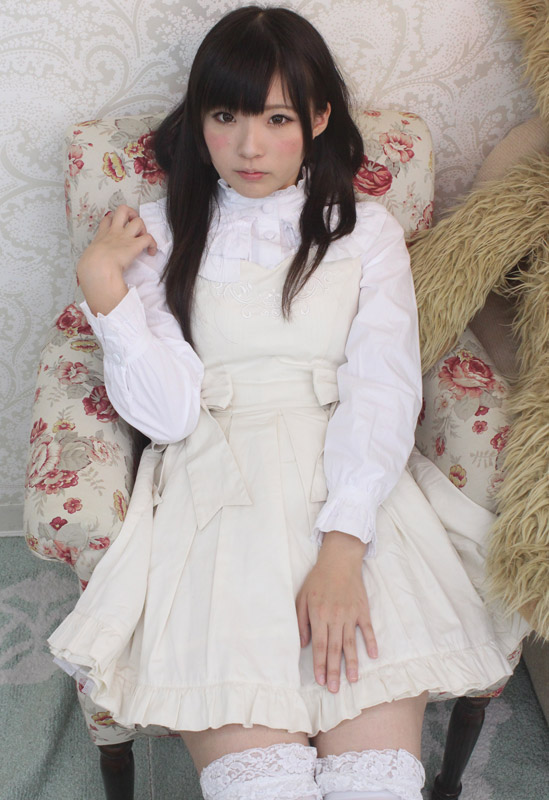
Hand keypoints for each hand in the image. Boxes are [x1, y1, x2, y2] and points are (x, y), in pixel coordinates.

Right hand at [77, 205, 157, 315]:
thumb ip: (91, 263)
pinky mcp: (135, 245)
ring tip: (143, 239)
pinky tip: (151, 252)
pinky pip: (149, 238)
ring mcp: (125, 237)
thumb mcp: (87, 262)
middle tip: (134, 224)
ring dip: (144, 228)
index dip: (115, 220)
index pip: (107, 220)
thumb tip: (89, 274)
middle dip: (131, 214)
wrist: (97, 269)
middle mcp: (113, 233)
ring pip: (138, 220)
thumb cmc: (89, 269)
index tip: (119, 228)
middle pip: (122, 210)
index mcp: (101, 237)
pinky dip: (153, 244)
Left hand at [295, 531, 377, 692]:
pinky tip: (373, 656)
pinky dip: (371, 642)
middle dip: (334, 671)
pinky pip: (367, 629)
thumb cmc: (318, 579)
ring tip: (352, 680)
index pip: (319, 645)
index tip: (320, 681)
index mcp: (319, 614)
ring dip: (352, 663)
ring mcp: (350, 614)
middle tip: (335, 689)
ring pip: (351, 643)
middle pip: (334, 648)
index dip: (320, 664)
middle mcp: (335, 617)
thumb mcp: (302, 597)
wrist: (339, 560)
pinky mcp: (362, 609)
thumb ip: (301, 621)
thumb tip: (304, 644)